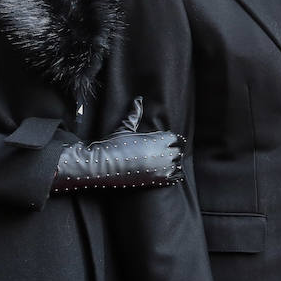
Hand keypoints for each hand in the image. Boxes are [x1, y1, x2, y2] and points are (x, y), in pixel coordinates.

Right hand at [51, 98, 184, 192]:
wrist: (103, 164)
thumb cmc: (113, 144)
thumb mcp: (125, 128)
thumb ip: (135, 114)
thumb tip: (138, 100)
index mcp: (159, 139)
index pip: (176, 138)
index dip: (170, 140)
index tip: (164, 142)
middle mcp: (164, 153)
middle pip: (178, 151)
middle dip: (172, 151)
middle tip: (163, 153)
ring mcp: (163, 168)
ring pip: (178, 164)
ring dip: (173, 164)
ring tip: (164, 163)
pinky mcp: (158, 180)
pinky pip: (175, 178)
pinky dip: (174, 176)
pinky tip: (166, 174)